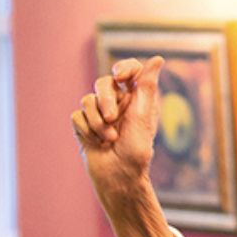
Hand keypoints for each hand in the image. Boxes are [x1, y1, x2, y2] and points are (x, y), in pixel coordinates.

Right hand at [71, 57, 163, 192]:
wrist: (118, 178)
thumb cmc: (136, 151)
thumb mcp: (143, 116)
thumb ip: (147, 86)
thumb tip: (158, 58)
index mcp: (135, 100)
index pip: (129, 71)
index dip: (124, 68)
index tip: (121, 76)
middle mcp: (117, 104)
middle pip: (103, 83)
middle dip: (105, 100)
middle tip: (112, 119)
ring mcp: (98, 115)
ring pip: (87, 100)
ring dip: (97, 121)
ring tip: (109, 139)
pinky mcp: (83, 126)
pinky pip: (78, 116)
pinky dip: (87, 129)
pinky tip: (96, 143)